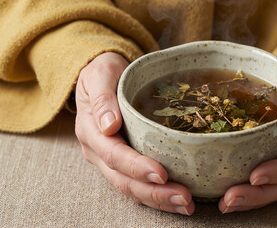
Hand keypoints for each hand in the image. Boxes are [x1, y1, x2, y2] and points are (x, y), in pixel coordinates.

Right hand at [75, 52, 193, 214]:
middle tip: (183, 198)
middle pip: (124, 180)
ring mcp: (109, 160)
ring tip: (186, 204)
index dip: (136, 167)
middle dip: (154, 193)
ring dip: (158, 200)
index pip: (113, 155)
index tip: (161, 174)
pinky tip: (177, 199)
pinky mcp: (122, 162)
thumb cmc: (102, 71)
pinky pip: (137, 184)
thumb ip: (102, 98)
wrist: (101, 77)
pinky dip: (157, 195)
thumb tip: (109, 125)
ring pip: (131, 188)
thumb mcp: (100, 74)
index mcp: (91, 131)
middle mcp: (98, 151)